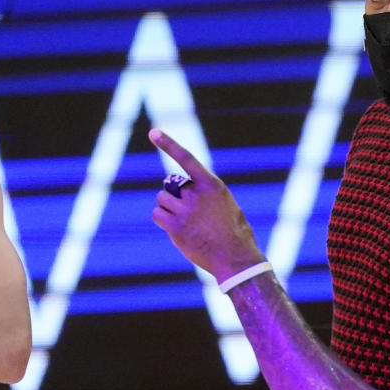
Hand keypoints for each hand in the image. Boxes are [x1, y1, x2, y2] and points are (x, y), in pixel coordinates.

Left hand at [149, 128, 265, 281]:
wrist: (235, 257)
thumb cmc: (235, 233)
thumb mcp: (227, 206)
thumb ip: (206, 196)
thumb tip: (183, 194)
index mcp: (213, 186)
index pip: (187, 159)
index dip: (169, 144)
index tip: (154, 132)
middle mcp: (197, 195)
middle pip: (171, 186)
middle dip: (175, 196)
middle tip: (189, 212)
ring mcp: (185, 210)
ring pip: (162, 200)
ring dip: (168, 208)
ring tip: (185, 222)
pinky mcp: (176, 227)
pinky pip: (157, 215)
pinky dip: (162, 220)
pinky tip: (177, 229)